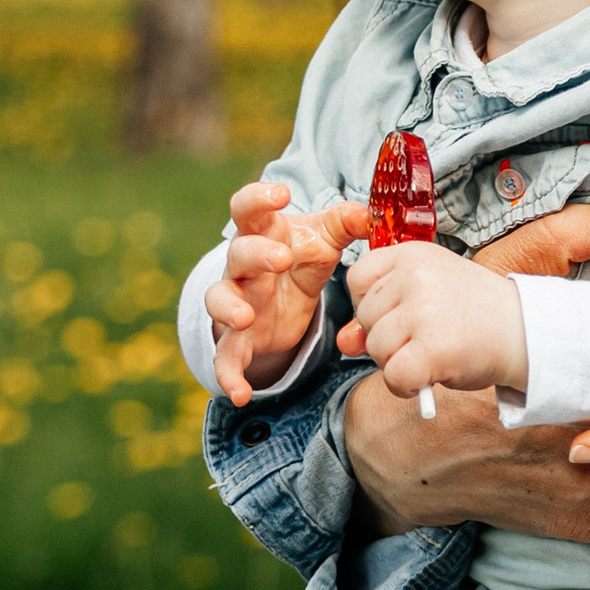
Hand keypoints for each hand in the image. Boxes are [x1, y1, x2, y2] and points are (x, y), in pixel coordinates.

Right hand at [205, 178, 369, 408]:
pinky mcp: (238, 338)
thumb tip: (370, 214)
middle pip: (238, 252)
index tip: (281, 194)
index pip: (248, 208)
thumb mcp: (324, 239)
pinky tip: (239, 395)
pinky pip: (225, 356)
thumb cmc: (301, 256)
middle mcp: (243, 265)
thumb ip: (346, 223)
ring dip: (229, 307)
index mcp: (264, 233)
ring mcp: (237, 301)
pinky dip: (228, 375)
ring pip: (219, 299)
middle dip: (256, 254)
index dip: (259, 198)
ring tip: (245, 317)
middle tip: (281, 258)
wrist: (284, 296)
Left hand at [337, 194, 589, 552]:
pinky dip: (406, 386)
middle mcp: (415, 275)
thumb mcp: (426, 300)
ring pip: (376, 348)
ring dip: (397, 362)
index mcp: (413, 253)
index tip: (403, 314)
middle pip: (364, 317)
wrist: (529, 333)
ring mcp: (424, 309)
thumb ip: (381, 315)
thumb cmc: (477, 316)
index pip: (357, 279)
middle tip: (426, 336)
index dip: (373, 305)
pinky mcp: (433, 347)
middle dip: (387, 337)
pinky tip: (430, 376)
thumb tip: (344, 342)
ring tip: (434, 353)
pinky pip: (393, 376)